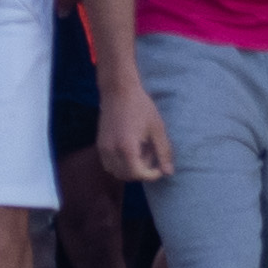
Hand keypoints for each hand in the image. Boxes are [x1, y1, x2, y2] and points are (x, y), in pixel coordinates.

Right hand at [92, 72, 174, 188]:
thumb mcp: (157, 129)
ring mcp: (103, 148)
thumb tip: (168, 173)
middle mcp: (111, 151)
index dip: (151, 175)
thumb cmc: (141, 107)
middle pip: (126, 176)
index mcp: (127, 147)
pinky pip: (109, 163)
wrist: (119, 90)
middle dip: (141, 171)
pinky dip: (120, 163)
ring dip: (129, 168)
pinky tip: (131, 147)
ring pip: (116, 171)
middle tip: (151, 155)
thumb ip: (163, 152)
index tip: (159, 168)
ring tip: (141, 150)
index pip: (137, 174)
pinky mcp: (99, 144)